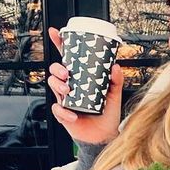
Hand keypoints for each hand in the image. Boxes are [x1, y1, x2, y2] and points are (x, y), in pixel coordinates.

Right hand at [47, 25, 124, 146]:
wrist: (105, 136)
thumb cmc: (108, 114)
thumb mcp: (115, 95)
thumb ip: (116, 80)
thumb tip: (115, 66)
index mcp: (81, 78)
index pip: (68, 58)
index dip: (60, 44)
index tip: (55, 33)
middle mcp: (71, 86)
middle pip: (55, 70)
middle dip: (57, 69)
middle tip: (67, 73)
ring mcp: (66, 100)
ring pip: (53, 86)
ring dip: (58, 86)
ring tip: (68, 91)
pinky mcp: (64, 114)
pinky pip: (57, 109)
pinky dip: (63, 111)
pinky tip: (72, 114)